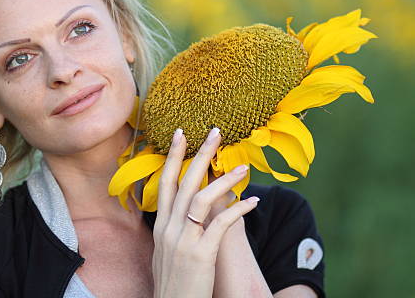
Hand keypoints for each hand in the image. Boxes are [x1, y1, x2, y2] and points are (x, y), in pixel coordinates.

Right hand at [151, 127, 259, 296]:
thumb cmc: (173, 282)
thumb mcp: (165, 250)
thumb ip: (173, 227)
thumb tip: (183, 209)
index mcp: (161, 225)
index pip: (165, 182)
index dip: (172, 156)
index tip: (180, 134)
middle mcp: (169, 228)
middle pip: (183, 182)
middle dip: (199, 154)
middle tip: (214, 132)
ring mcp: (184, 240)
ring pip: (201, 198)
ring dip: (224, 179)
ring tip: (243, 166)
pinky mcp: (201, 253)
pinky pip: (221, 224)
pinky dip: (238, 209)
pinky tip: (252, 201)